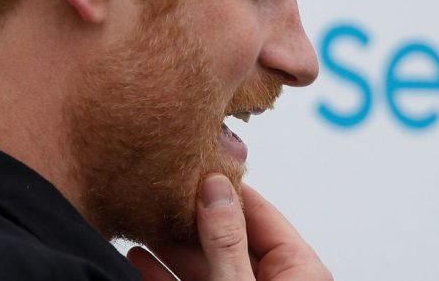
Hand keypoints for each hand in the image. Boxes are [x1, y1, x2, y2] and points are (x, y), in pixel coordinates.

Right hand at [127, 175, 331, 280]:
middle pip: (228, 240)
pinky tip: (138, 260)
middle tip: (162, 192)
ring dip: (171, 248)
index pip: (263, 217)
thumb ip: (227, 243)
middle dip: (192, 219)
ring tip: (144, 221)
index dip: (229, 192)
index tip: (199, 169)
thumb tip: (217, 190)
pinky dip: (162, 276)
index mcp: (300, 274)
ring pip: (204, 267)